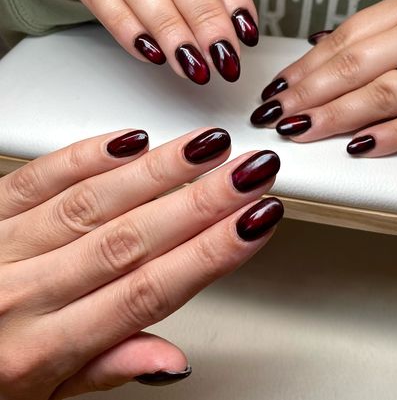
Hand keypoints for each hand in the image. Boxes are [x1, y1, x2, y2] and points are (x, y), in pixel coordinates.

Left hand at [0, 128, 281, 398]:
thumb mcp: (43, 398)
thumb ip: (108, 367)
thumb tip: (172, 360)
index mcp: (42, 350)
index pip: (147, 294)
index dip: (209, 255)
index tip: (253, 222)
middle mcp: (22, 295)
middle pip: (129, 241)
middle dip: (200, 203)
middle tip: (248, 172)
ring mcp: (0, 246)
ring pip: (91, 204)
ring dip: (157, 172)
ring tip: (207, 148)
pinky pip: (35, 178)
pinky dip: (85, 156)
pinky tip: (130, 140)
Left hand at [250, 0, 396, 156]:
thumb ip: (371, 30)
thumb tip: (319, 49)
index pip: (342, 41)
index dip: (303, 68)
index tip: (276, 89)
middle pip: (354, 67)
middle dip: (307, 95)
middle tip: (274, 115)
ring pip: (385, 94)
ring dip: (337, 116)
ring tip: (301, 129)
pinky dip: (394, 135)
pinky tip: (361, 147)